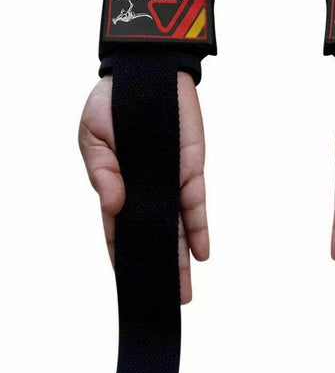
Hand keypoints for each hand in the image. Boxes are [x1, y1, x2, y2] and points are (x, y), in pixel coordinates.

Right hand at [79, 72, 208, 303]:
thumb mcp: (94, 137)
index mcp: (118, 185)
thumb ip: (102, 172)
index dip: (123, 256)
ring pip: (177, 228)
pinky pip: (196, 203)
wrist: (146, 72)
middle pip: (154, 237)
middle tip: (166, 301)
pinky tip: (202, 253)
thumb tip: (113, 205)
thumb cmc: (112, 103)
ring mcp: (170, 182)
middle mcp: (147, 191)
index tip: (128, 283)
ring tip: (184, 290)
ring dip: (182, 259)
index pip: (119, 229)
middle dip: (159, 269)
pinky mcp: (191, 170)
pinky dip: (199, 228)